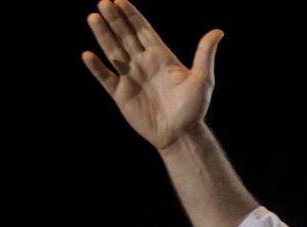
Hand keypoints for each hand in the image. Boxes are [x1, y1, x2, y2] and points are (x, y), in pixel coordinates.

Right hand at [81, 0, 223, 149]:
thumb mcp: (202, 79)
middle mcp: (143, 64)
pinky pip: (106, 78)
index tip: (120, 1)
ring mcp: (131, 78)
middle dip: (115, 20)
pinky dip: (97, 68)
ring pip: (113, 52)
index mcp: (161, 57)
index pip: (144, 31)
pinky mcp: (122, 95)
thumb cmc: (193, 108)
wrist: (181, 134)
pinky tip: (88, 55)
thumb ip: (205, 54)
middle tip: (103, 2)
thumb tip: (218, 32)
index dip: (132, 16)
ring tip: (93, 17)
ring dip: (103, 35)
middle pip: (126, 37)